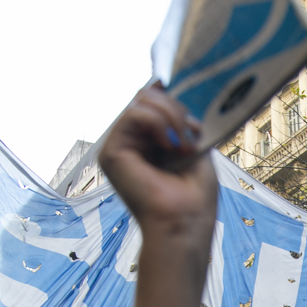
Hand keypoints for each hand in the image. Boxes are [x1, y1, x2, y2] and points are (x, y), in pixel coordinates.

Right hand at [97, 82, 215, 248]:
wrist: (185, 221)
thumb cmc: (195, 196)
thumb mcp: (194, 147)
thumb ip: (179, 119)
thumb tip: (164, 84)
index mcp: (148, 143)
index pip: (154, 102)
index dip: (172, 100)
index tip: (193, 122)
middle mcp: (131, 143)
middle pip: (148, 96)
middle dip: (175, 109)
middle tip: (190, 138)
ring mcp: (119, 147)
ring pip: (142, 101)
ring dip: (171, 116)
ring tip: (182, 146)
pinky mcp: (111, 152)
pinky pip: (134, 114)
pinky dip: (158, 122)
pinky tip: (169, 145)